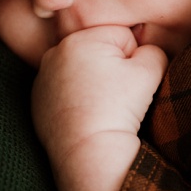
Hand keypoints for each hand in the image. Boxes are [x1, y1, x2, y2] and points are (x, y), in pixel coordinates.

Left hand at [32, 25, 168, 190]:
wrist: (89, 154)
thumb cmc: (120, 111)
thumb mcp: (151, 71)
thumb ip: (154, 49)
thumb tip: (145, 50)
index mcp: (81, 38)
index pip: (121, 37)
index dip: (134, 60)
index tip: (128, 85)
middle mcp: (55, 52)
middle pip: (98, 51)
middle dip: (110, 67)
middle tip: (114, 97)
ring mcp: (42, 76)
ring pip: (80, 69)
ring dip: (92, 80)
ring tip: (99, 106)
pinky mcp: (37, 99)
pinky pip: (64, 89)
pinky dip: (74, 97)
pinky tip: (83, 114)